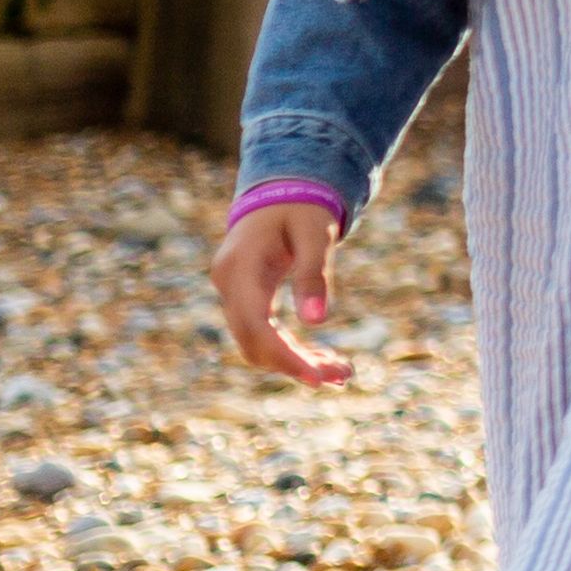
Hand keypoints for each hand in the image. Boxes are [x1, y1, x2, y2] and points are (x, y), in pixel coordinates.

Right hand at [207, 199, 347, 389]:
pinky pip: (262, 332)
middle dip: (296, 365)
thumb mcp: (315, 234)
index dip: (285, 356)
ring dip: (295, 361)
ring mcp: (232, 293)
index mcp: (240, 268)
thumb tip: (318, 322)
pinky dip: (290, 349)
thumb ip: (314, 273)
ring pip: (257, 343)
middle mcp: (228, 284)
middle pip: (254, 342)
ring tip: (341, 372)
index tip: (318, 378)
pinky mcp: (244, 299)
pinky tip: (322, 358)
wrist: (280, 192)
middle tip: (342, 377)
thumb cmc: (301, 208)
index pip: (257, 326)